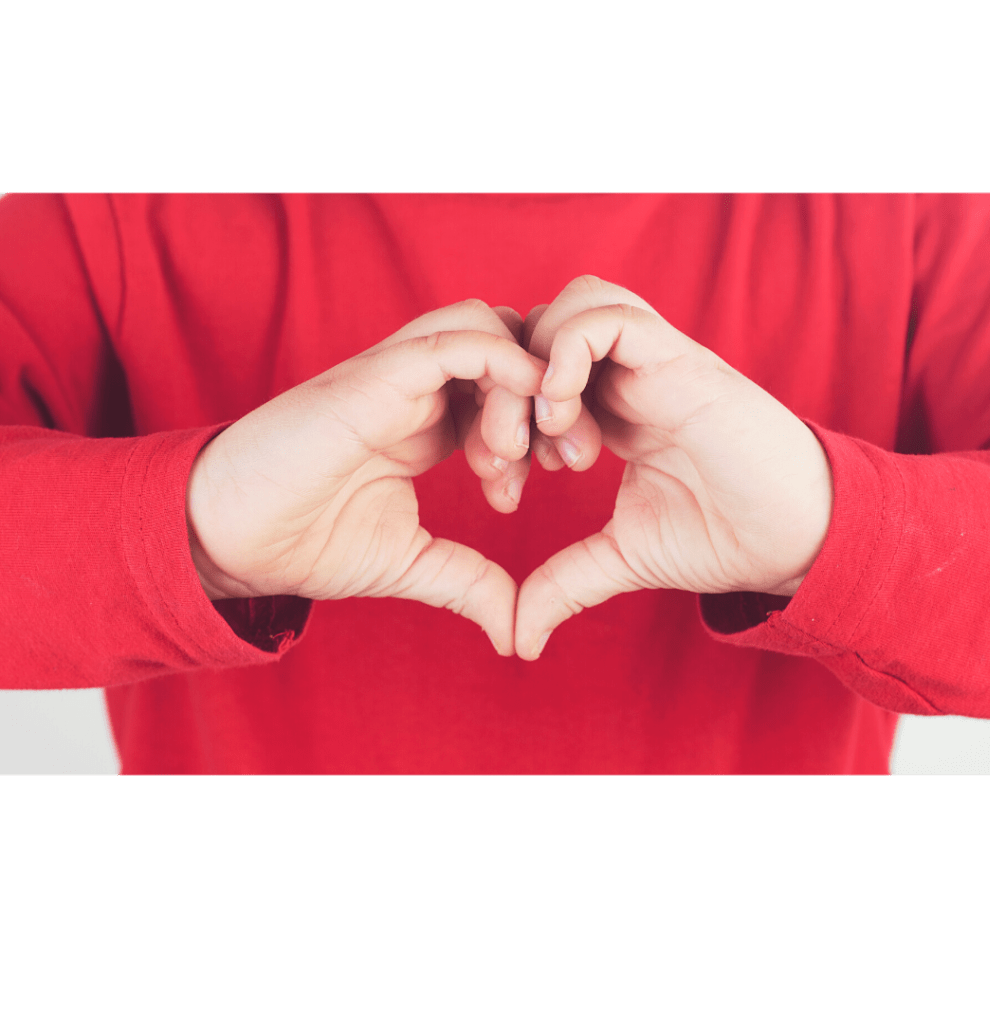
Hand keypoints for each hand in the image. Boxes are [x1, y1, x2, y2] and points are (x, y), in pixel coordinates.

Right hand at [186, 300, 545, 654]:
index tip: (544, 482)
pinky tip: (505, 440)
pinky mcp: (378, 374)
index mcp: (427, 424)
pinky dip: (502, 369)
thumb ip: (469, 583)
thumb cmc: (306, 542)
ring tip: (511, 459)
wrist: (227, 537)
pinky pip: (458, 338)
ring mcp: (398, 376)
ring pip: (491, 330)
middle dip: (553, 400)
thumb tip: (519, 631)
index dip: (543, 429)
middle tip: (562, 463)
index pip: (509, 392)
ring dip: (525, 387)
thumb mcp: (410, 563)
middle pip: (511, 349)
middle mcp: (418, 391)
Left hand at [514, 276, 834, 659]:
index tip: (506, 490)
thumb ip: (564, 584)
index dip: (499, 424)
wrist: (797, 538)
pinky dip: (569, 355)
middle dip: (505, 393)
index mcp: (612, 410)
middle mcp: (628, 376)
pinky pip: (606, 315)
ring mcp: (653, 361)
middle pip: (540, 330)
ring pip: (570, 304)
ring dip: (539, 369)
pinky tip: (569, 419)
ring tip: (551, 438)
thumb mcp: (622, 558)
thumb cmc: (721, 537)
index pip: (532, 375)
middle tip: (513, 461)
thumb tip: (519, 638)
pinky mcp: (679, 359)